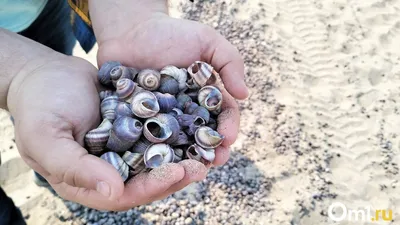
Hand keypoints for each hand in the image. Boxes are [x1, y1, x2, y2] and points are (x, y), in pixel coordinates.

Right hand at [7, 55, 200, 210]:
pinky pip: (156, 133)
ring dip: (182, 155)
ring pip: (157, 158)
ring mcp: (122, 148)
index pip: (125, 194)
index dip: (153, 186)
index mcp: (88, 181)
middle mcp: (109, 169)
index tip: (178, 172)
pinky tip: (194, 123)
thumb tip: (114, 192)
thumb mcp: (47, 138)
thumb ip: (76, 168)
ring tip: (208, 148)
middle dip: (176, 174)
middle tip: (204, 164)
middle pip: (148, 180)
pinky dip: (175, 132)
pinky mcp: (131, 128)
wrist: (43, 74)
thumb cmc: (38, 107)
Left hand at [96, 15, 247, 165]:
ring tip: (190, 169)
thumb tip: (244, 95)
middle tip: (214, 162)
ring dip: (186, 159)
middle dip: (210, 150)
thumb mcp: (206, 40)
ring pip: (178, 144)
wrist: (130, 30)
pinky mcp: (139, 123)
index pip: (223, 116)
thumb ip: (229, 62)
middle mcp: (187, 112)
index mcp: (205, 97)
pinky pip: (148, 140)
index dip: (228, 128)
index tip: (228, 138)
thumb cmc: (171, 34)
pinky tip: (158, 163)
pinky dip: (154, 152)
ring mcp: (163, 120)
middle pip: (202, 136)